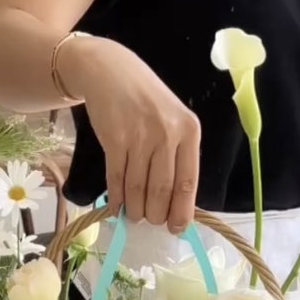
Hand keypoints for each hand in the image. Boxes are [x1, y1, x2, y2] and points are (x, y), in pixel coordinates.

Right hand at [60, 36, 200, 231]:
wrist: (110, 70)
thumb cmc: (146, 100)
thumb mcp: (173, 121)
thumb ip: (177, 156)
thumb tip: (176, 203)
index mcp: (189, 131)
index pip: (188, 183)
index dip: (182, 212)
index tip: (176, 228)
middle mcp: (167, 133)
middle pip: (162, 190)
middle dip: (155, 214)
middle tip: (150, 221)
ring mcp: (140, 135)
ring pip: (138, 188)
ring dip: (135, 209)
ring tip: (134, 215)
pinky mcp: (114, 138)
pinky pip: (117, 178)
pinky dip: (116, 198)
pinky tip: (116, 207)